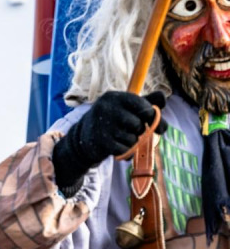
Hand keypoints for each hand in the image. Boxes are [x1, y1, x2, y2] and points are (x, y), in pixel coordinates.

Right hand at [52, 91, 167, 191]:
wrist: (84, 138)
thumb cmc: (111, 120)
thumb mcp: (126, 107)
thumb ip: (146, 102)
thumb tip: (164, 100)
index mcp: (115, 97)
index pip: (143, 105)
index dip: (153, 115)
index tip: (155, 123)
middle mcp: (107, 109)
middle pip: (138, 123)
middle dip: (140, 130)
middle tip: (134, 130)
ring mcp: (103, 126)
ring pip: (132, 138)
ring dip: (132, 141)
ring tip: (123, 138)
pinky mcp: (102, 142)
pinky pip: (124, 149)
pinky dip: (125, 151)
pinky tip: (118, 147)